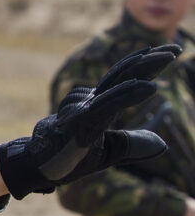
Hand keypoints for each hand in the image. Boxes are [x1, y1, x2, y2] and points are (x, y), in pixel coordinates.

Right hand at [0, 44, 178, 199]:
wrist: (38, 167)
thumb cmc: (68, 158)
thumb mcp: (108, 152)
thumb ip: (133, 144)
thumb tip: (163, 144)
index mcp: (101, 107)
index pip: (126, 80)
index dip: (148, 65)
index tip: (172, 52)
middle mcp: (93, 103)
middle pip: (123, 75)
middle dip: (150, 60)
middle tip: (176, 48)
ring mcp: (84, 110)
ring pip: (116, 85)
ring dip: (143, 70)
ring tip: (167, 58)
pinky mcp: (80, 122)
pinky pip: (108, 105)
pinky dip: (129, 94)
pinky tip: (150, 87)